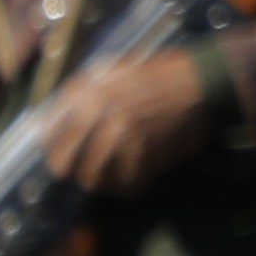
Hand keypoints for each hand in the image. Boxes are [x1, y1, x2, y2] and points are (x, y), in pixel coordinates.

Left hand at [40, 48, 212, 199]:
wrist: (205, 82)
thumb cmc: (163, 72)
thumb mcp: (117, 68)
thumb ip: (88, 88)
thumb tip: (61, 112)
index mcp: (90, 94)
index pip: (50, 131)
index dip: (50, 145)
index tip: (54, 151)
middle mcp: (101, 117)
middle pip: (65, 160)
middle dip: (66, 169)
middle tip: (73, 173)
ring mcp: (124, 139)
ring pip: (92, 176)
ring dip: (94, 182)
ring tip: (100, 182)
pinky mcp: (147, 155)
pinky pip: (125, 182)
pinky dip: (124, 187)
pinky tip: (127, 184)